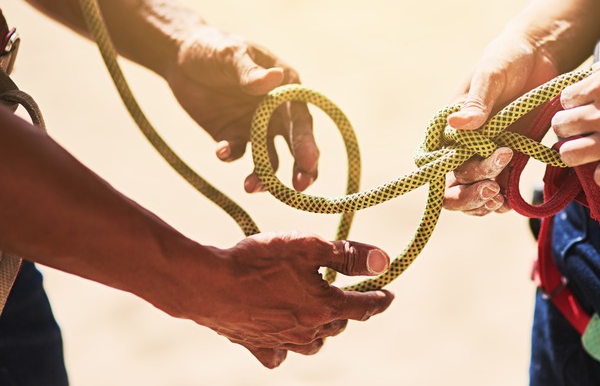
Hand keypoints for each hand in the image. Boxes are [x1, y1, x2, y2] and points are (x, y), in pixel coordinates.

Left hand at [166, 27, 318, 192]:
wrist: (178, 56)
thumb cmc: (213, 47)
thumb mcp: (230, 54)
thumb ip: (250, 72)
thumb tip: (275, 78)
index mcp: (286, 89)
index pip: (301, 120)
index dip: (307, 143)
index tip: (309, 164)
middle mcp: (276, 112)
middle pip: (295, 146)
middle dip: (300, 169)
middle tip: (298, 189)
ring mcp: (255, 127)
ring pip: (268, 158)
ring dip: (264, 175)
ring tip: (250, 186)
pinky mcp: (232, 136)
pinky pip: (236, 152)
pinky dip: (231, 155)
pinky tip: (221, 151)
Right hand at [180, 232, 393, 368]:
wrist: (207, 284)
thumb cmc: (259, 260)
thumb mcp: (308, 247)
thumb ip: (347, 255)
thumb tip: (383, 261)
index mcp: (324, 307)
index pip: (364, 307)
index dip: (380, 299)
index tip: (389, 295)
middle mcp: (307, 331)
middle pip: (339, 324)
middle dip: (349, 311)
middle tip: (349, 296)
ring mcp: (281, 342)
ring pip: (313, 342)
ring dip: (323, 330)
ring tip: (321, 316)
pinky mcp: (255, 345)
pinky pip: (278, 355)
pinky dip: (286, 348)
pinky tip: (284, 338)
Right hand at [444, 34, 558, 214]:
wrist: (540, 55)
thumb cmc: (507, 58)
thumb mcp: (490, 75)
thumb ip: (476, 101)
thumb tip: (457, 124)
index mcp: (449, 127)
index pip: (433, 163)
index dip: (443, 178)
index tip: (470, 174)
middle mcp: (463, 145)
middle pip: (454, 185)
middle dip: (469, 194)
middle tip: (492, 188)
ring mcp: (486, 154)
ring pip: (474, 193)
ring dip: (483, 203)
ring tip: (500, 197)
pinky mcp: (510, 158)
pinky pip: (499, 189)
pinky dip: (501, 202)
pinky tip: (509, 199)